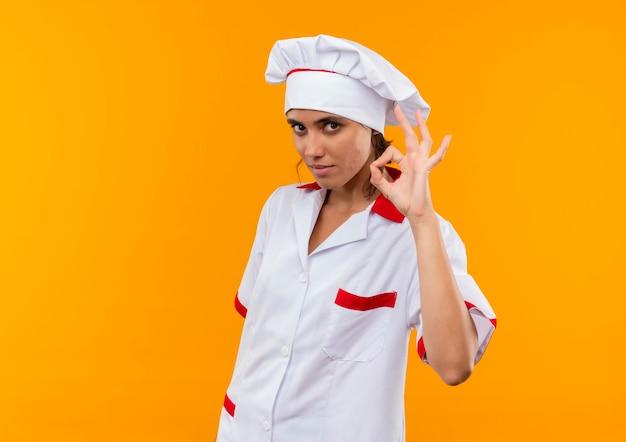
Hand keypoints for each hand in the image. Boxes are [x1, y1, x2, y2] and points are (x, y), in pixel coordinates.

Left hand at [370, 105, 450, 221]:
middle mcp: (414, 161)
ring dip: (421, 126)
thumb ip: (378, 179)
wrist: (415, 213)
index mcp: (405, 164)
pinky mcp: (425, 169)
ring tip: (419, 113)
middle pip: (410, 137)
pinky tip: (448, 137)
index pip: (392, 152)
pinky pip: (436, 157)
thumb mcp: (386, 189)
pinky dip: (443, 148)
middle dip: (404, 122)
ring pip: (423, 140)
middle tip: (397, 108)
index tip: (376, 168)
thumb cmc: (404, 202)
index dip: (382, 158)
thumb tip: (372, 167)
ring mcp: (421, 163)